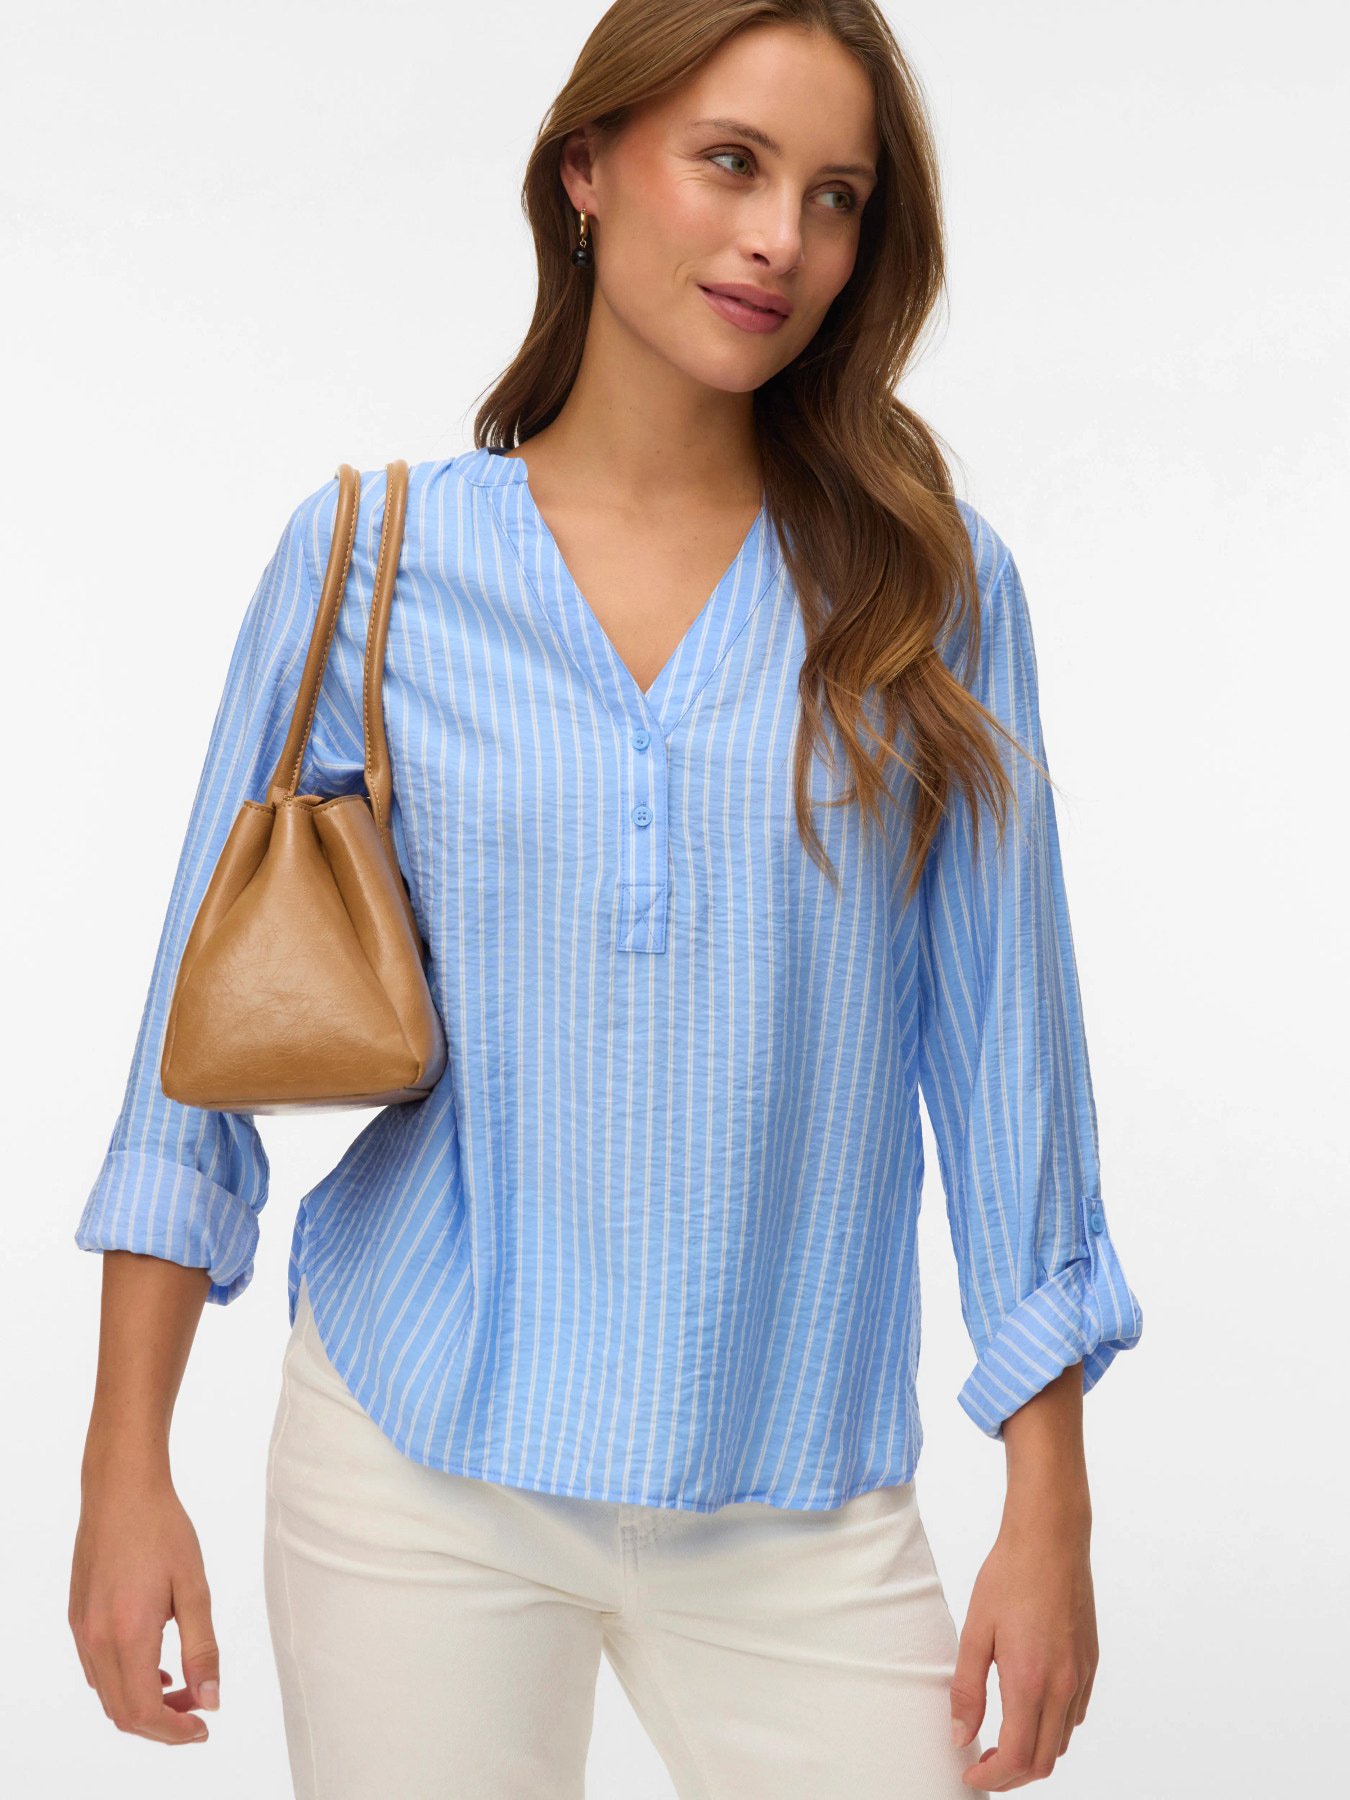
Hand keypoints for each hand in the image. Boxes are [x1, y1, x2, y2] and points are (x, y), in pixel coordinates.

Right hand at [69, 1454, 219, 1744]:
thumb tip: (211, 1698)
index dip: (174, 1731)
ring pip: (107, 1694)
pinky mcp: (77, 1617)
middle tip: (199, 1707)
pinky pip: (96, 1670)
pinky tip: (154, 1662)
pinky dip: (124, 1681)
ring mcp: (81, 1630)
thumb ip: (203, 1647)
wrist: (121, 1489)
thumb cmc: (162, 1528)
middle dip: (162, 1722)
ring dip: (143, 1703)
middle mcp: (96, 1639)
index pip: (144, 1712)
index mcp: (127, 1634)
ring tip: (182, 1684)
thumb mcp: (194, 1587)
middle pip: (122, 1712)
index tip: (203, 1727)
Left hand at [949, 1500, 1096, 1787]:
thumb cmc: (1009, 1576)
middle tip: (981, 1764)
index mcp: (1030, 1682)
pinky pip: (1075, 1714)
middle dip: (1011, 1774)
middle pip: (1043, 1761)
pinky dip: (1052, 1729)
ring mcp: (1081, 1676)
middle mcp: (1063, 1686)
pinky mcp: (1091, 1663)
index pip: (1016, 1758)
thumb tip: (961, 1736)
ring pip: (1061, 1741)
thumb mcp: (975, 1630)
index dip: (991, 1778)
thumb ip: (967, 1689)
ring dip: (1033, 1753)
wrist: (1050, 1538)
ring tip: (1000, 1740)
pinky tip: (1029, 1710)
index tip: (969, 1776)